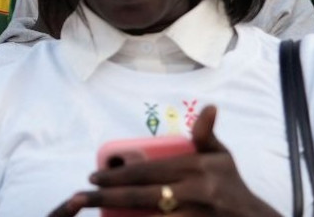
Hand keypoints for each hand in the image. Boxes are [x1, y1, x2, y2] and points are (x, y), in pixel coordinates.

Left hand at [48, 106, 278, 216]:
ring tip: (95, 210)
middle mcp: (197, 192)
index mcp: (198, 168)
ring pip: (151, 215)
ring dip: (121, 214)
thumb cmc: (230, 183)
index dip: (119, 174)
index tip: (94, 177)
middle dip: (109, 196)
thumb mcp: (221, 156)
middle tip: (83, 195)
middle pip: (144, 195)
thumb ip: (206, 134)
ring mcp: (197, 214)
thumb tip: (210, 107)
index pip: (149, 171)